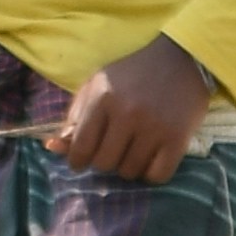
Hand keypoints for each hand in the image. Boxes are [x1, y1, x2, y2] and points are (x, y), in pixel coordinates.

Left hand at [50, 38, 215, 181]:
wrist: (181, 59)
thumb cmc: (133, 73)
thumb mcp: (97, 85)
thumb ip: (75, 116)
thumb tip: (54, 146)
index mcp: (102, 98)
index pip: (81, 146)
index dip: (77, 160)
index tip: (80, 162)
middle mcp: (127, 113)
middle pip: (104, 163)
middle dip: (103, 161)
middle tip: (110, 151)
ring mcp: (154, 127)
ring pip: (130, 171)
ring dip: (127, 166)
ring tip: (131, 150)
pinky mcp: (178, 138)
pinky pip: (157, 175)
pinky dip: (151, 173)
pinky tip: (150, 159)